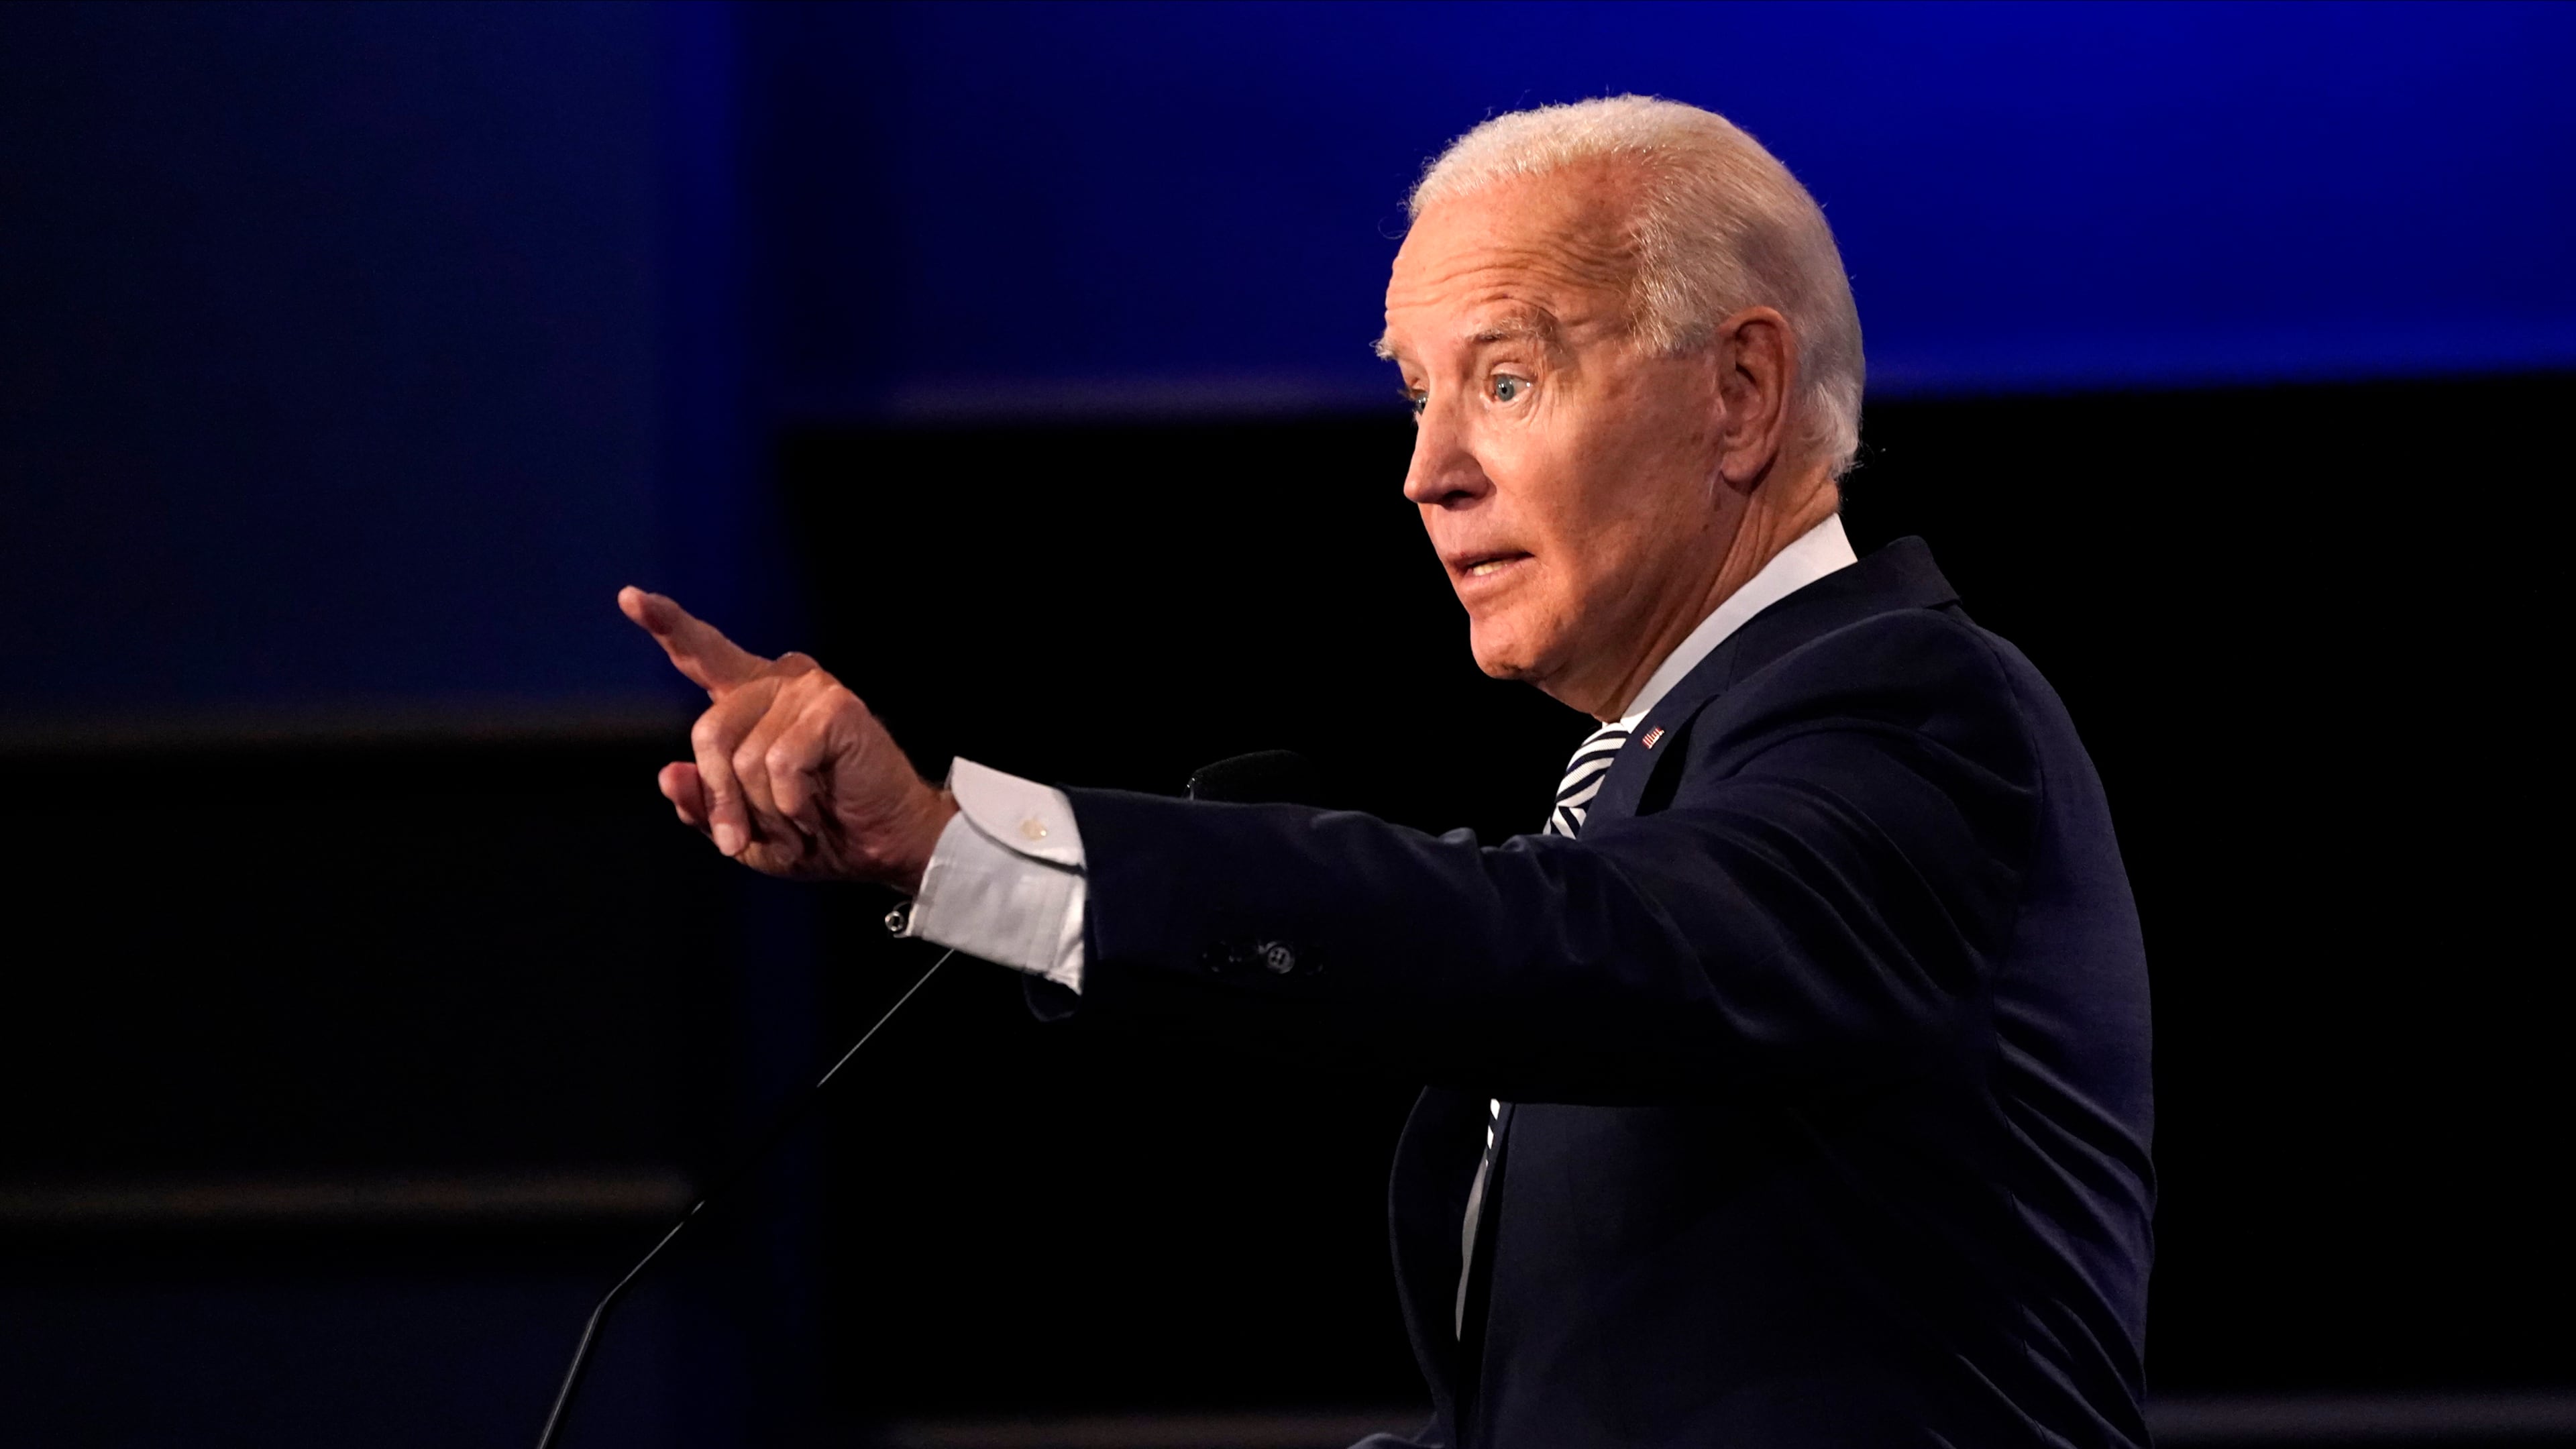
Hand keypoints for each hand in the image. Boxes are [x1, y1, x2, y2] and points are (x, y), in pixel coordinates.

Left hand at [618, 587, 956, 889]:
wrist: (882, 849)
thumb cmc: (815, 834)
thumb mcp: (743, 831)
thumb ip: (703, 804)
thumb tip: (669, 774)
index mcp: (751, 700)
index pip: (701, 656)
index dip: (665, 625)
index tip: (629, 596)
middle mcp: (778, 681)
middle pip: (709, 732)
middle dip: (721, 798)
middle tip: (737, 842)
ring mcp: (808, 689)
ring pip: (746, 757)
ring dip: (764, 811)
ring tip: (797, 823)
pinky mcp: (835, 707)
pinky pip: (782, 763)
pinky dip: (793, 804)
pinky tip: (817, 809)